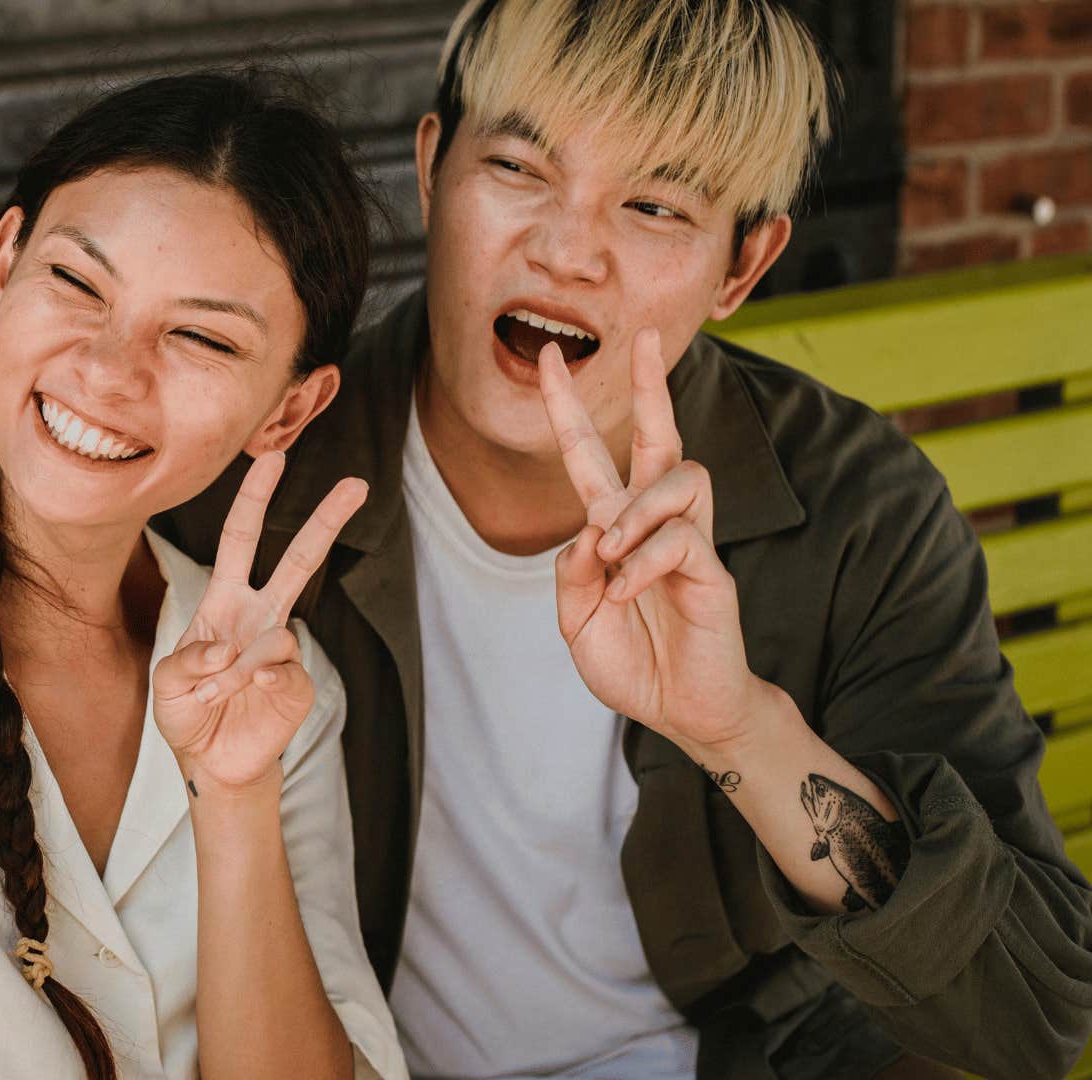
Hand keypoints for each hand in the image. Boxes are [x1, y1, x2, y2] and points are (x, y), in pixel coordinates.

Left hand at [153, 452, 366, 794]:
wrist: (211, 761)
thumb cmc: (186, 712)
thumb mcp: (165, 683)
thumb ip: (186, 660)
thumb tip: (227, 649)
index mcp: (224, 600)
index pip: (241, 538)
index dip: (255, 498)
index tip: (274, 456)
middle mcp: (259, 615)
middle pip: (300, 559)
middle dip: (327, 521)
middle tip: (358, 484)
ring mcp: (283, 648)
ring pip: (279, 631)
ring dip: (236, 665)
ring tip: (212, 693)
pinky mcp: (299, 682)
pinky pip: (281, 669)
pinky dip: (251, 683)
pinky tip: (239, 696)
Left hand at [539, 331, 768, 750]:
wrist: (681, 711)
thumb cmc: (634, 661)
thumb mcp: (577, 620)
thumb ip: (571, 574)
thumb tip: (589, 531)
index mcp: (615, 528)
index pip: (591, 455)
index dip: (567, 408)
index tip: (547, 359)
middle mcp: (654, 524)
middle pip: (661, 437)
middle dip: (652, 385)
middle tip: (645, 335)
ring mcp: (689, 544)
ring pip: (680, 479)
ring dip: (637, 509)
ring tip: (613, 551)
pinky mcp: (713, 574)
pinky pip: (682, 542)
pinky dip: (643, 564)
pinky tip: (625, 594)